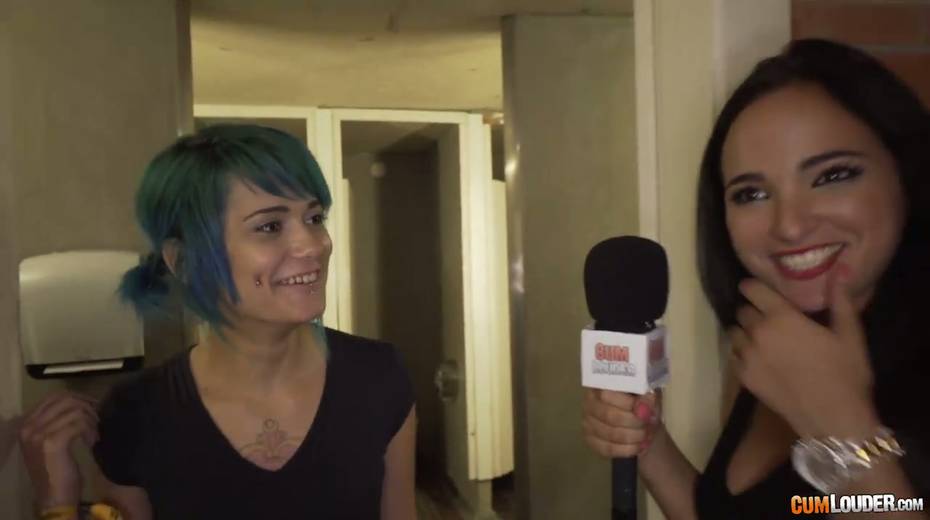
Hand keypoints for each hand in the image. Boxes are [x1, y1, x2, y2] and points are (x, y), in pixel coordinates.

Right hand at [18, 392, 98, 508]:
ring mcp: (38, 434)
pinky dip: (90, 430)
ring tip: (94, 434)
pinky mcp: (52, 442)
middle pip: (65, 400)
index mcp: (26, 425)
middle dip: (86, 406)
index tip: (93, 405)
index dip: (76, 397)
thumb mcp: (50, 442)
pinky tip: (92, 442)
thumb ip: (57, 422)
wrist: (54, 497)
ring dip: (90, 420)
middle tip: (97, 419)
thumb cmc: (56, 470)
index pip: (53, 397)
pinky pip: (78, 424)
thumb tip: (81, 402)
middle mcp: (28, 427)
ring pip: (74, 411)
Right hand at [582, 388, 660, 457]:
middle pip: (609, 415)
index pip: (606, 395)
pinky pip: (607, 449)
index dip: (627, 404)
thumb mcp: (650, 397)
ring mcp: (588, 423)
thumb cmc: (643, 407)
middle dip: (633, 423)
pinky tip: (637, 447)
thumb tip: (645, 401)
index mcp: (601, 386)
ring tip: (646, 436)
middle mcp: (589, 403)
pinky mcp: (591, 442)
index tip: (646, 410)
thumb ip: (648, 396)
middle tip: (648, 425)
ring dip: (633, 437)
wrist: (642, 427)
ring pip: (610, 434)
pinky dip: (626, 450)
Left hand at [729, 266, 877, 437]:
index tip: (753, 287)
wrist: (832, 418)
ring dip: (745, 332)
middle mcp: (758, 333)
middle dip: (752, 311)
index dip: (751, 287)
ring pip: (735, 334)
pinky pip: (735, 357)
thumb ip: (841, 302)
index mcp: (782, 317)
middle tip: (767, 317)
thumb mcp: (850, 335)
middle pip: (742, 312)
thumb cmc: (845, 374)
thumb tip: (839, 272)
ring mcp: (748, 356)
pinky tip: (758, 359)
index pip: (752, 290)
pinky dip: (743, 354)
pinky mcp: (744, 378)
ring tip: (761, 338)